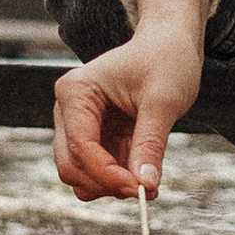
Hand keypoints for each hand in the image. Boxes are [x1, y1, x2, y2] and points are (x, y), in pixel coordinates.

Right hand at [52, 19, 204, 201]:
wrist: (168, 45)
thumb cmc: (165, 60)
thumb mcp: (163, 101)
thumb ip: (150, 143)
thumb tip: (145, 184)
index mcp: (76, 92)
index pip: (81, 146)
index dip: (108, 174)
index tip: (142, 189)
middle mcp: (67, 110)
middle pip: (71, 166)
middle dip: (107, 183)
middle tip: (147, 188)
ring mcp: (75, 126)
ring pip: (79, 175)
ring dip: (111, 184)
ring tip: (148, 176)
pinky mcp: (91, 137)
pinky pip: (95, 172)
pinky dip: (117, 179)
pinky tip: (144, 169)